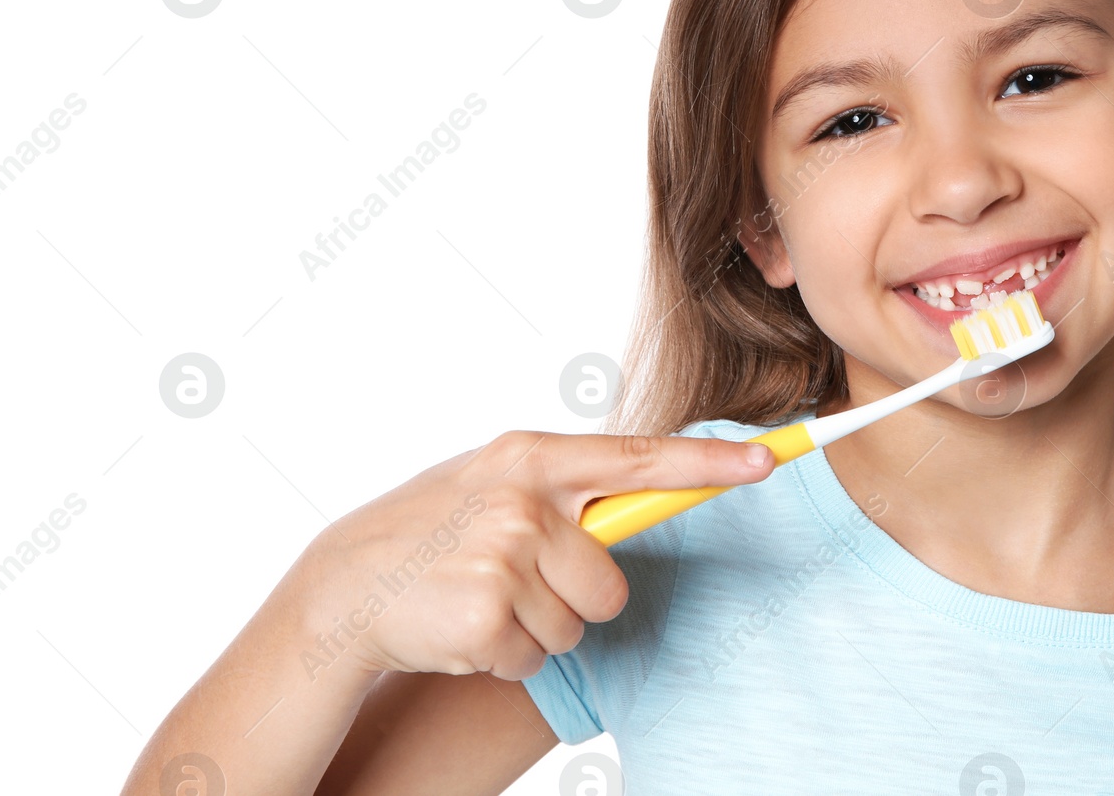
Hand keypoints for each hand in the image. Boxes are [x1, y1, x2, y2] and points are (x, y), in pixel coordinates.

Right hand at [289, 430, 772, 682]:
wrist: (344, 583)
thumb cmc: (434, 529)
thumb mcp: (496, 483)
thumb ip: (567, 487)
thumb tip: (652, 493)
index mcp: (531, 455)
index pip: (639, 458)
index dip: (710, 463)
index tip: (769, 461)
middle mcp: (523, 499)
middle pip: (611, 580)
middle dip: (576, 598)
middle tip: (516, 581)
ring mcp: (502, 555)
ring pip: (577, 625)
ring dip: (537, 628)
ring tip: (484, 599)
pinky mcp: (484, 613)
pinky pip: (535, 657)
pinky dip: (504, 656)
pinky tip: (463, 627)